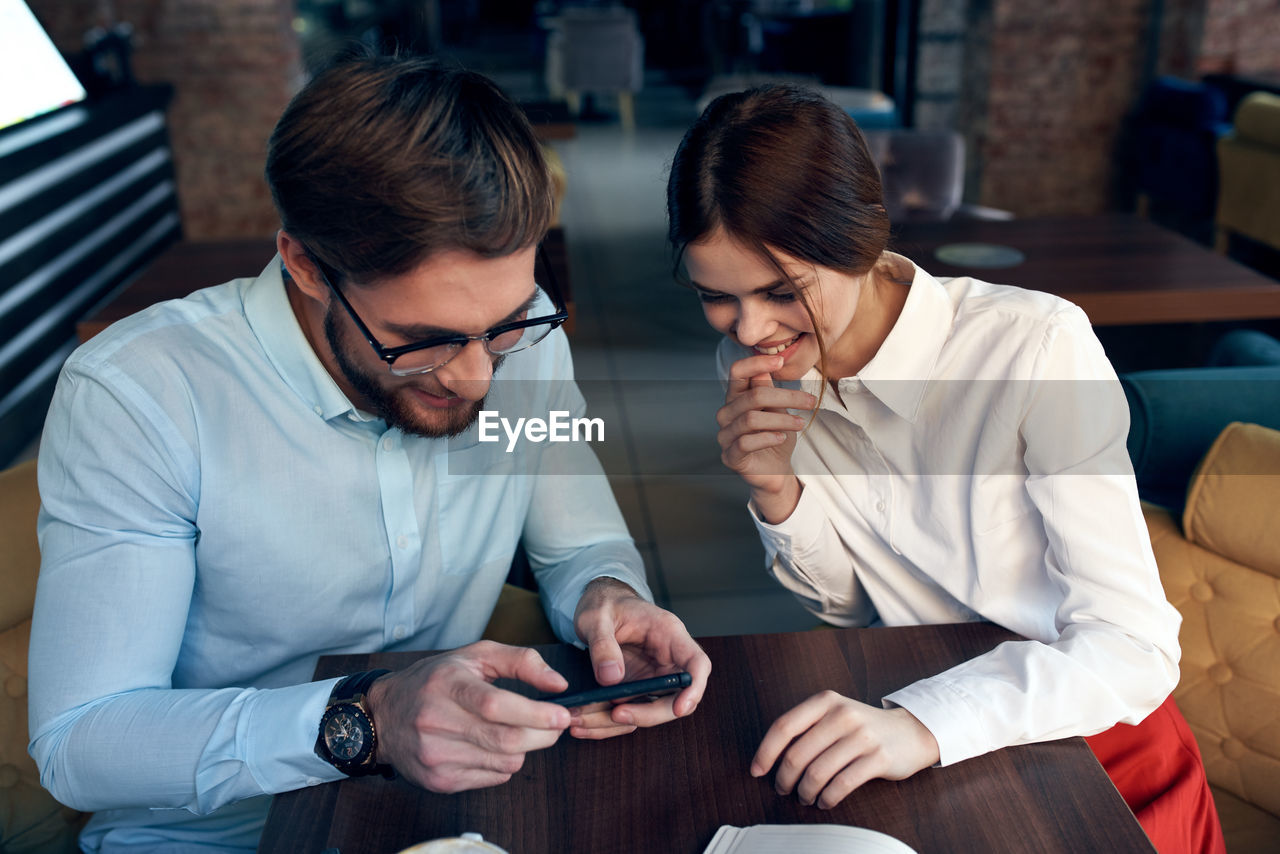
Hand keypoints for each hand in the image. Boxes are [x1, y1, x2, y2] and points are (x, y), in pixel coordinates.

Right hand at [366, 641, 570, 792]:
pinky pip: (492, 778)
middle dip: (542, 735)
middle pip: (505, 740)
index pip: (495, 705)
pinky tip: (490, 746)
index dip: (534, 713)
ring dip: (523, 749)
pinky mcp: (438, 780)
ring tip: (516, 731)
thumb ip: (521, 662)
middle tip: (555, 725)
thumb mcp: (475, 656)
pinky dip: (503, 763)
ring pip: (504, 762)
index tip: (562, 715)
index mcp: (447, 684)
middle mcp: (437, 721)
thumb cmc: (436, 680)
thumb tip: (559, 684)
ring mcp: (436, 755)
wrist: (384, 716)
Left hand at [570, 577, 710, 738]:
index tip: (680, 708)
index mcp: (669, 634)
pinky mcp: (638, 688)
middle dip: (649, 713)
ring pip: (652, 710)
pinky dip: (609, 722)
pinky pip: (631, 711)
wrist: (598, 606)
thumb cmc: (604, 604)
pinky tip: (586, 722)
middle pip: (677, 697)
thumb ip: (603, 644)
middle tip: (616, 714)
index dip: (695, 688)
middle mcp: (667, 659)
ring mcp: (654, 676)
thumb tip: (611, 678)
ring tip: (587, 721)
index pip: (697, 664)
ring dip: (622, 721)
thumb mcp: (596, 617)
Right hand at [717, 354, 815, 521]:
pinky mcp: (730, 457)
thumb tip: (773, 361)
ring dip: (781, 420)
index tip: (780, 360)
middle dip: (786, 397)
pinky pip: (745, 442)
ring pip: (751, 419)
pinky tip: (782, 438)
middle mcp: (726, 414)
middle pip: (752, 396)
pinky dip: (768, 438)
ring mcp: (725, 436)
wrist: (776, 471)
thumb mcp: (779, 410)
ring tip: (800, 423)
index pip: (737, 373)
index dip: (756, 363)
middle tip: (810, 402)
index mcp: (736, 398)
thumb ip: (772, 390)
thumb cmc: (776, 437)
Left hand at [751, 691, 939, 808]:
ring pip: (818, 772)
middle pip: (798, 754)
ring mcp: (862, 736)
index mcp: (825, 701)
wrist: (910, 731)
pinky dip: (828, 798)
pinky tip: (824, 801)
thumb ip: (806, 728)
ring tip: (805, 797)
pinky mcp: (878, 757)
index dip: (766, 752)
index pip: (784, 726)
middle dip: (785, 778)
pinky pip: (842, 784)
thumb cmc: (863, 727)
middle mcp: (842, 715)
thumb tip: (771, 757)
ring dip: (805, 792)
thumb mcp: (834, 714)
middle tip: (783, 789)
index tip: (757, 770)